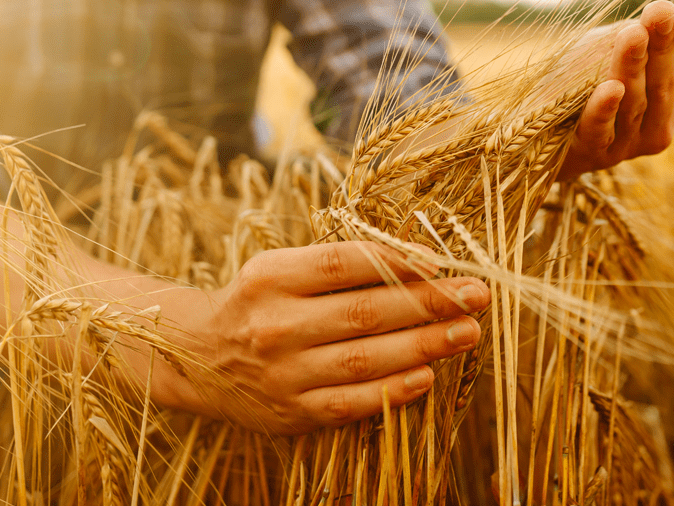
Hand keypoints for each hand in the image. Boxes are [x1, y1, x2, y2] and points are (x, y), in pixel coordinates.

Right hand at [163, 241, 488, 434]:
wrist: (197, 359)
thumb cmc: (258, 302)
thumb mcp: (283, 268)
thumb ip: (342, 264)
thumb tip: (421, 260)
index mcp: (272, 277)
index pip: (345, 263)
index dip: (398, 261)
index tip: (443, 262)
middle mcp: (275, 325)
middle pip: (364, 312)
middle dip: (429, 303)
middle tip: (476, 296)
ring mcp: (283, 373)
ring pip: (364, 359)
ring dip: (424, 346)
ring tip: (467, 333)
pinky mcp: (291, 412)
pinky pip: (350, 402)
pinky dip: (393, 390)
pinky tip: (428, 376)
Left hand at [557, 0, 673, 178]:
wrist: (543, 125)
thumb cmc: (590, 79)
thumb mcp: (625, 49)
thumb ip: (664, 35)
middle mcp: (658, 126)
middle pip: (663, 84)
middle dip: (662, 46)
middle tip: (660, 11)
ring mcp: (627, 143)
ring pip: (633, 103)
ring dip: (633, 67)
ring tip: (633, 34)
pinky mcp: (592, 152)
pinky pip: (601, 130)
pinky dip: (605, 109)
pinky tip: (609, 88)